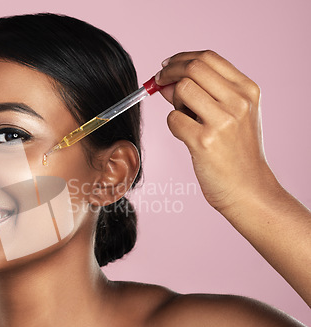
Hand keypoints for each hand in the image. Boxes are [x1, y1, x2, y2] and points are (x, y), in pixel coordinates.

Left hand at [155, 50, 277, 212]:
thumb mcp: (232, 115)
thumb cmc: (236, 152)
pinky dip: (173, 125)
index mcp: (247, 90)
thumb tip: (166, 81)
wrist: (248, 188)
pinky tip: (186, 136)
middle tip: (157, 82)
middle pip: (192, 68)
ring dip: (174, 102)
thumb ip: (203, 94)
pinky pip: (173, 120)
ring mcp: (222, 121)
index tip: (166, 66)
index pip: (208, 58)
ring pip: (181, 90)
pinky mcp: (204, 141)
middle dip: (168, 72)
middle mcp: (238, 101)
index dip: (180, 58)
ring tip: (185, 118)